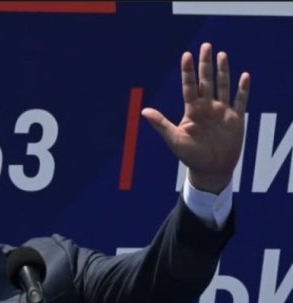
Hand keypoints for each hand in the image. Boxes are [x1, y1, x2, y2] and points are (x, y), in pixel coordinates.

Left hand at [141, 42, 250, 193]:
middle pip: (206, 81)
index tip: (186, 55)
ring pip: (223, 86)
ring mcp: (221, 112)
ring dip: (223, 71)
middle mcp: (206, 107)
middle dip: (206, 64)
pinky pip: (240, 101)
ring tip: (222, 55)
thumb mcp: (174, 139)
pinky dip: (242, 89)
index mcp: (192, 111)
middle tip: (206, 46)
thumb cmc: (190, 156)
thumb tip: (144, 111)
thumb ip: (161, 124)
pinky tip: (244, 76)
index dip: (188, 71)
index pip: (189, 86)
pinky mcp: (235, 119)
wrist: (209, 170)